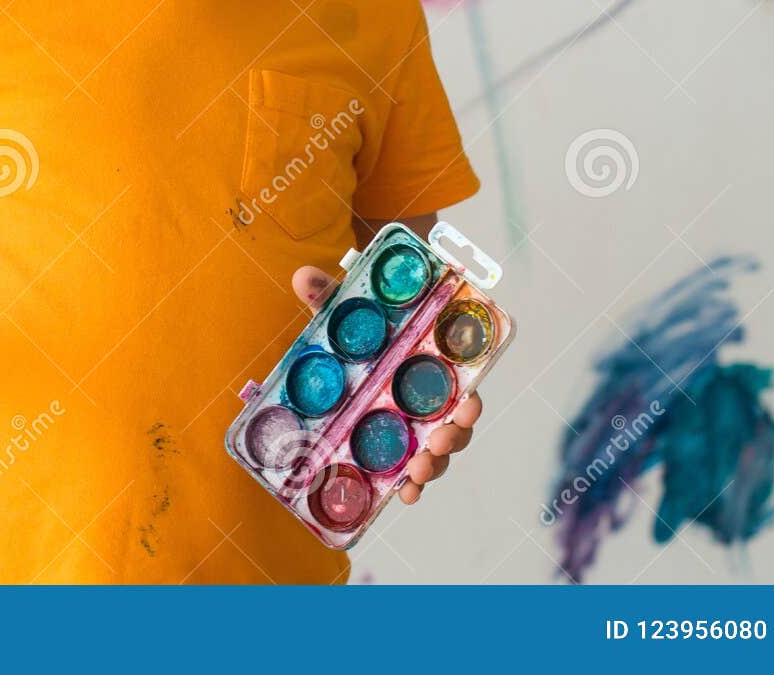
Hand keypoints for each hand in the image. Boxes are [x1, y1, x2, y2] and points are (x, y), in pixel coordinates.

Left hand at [291, 265, 483, 504]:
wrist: (340, 351)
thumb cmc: (355, 332)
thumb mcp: (343, 312)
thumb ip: (328, 295)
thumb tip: (304, 277)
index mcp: (423, 364)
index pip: (460, 384)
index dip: (469, 399)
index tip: (469, 404)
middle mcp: (425, 398)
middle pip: (454, 424)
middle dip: (452, 438)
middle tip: (437, 443)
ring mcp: (410, 426)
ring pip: (435, 452)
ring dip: (432, 465)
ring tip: (416, 473)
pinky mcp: (391, 447)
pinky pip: (408, 471)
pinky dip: (409, 485)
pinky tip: (404, 495)